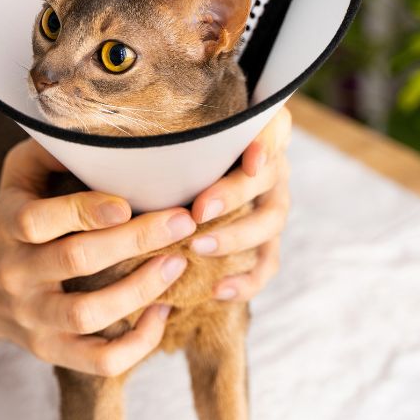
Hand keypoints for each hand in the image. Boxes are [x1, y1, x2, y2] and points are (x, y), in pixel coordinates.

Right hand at [0, 140, 197, 376]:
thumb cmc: (11, 217)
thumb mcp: (16, 175)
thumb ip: (51, 150)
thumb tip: (101, 130)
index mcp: (9, 225)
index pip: (38, 220)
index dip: (83, 211)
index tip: (127, 203)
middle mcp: (17, 273)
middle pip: (75, 261)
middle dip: (134, 241)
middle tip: (182, 221)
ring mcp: (33, 318)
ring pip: (86, 316)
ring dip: (139, 291)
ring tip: (178, 263)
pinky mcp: (50, 350)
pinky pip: (96, 360)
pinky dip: (136, 345)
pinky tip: (163, 313)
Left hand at [189, 106, 291, 301]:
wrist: (196, 180)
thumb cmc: (184, 151)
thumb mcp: (185, 134)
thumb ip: (183, 132)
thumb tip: (145, 139)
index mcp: (258, 134)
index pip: (274, 130)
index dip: (266, 144)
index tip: (250, 160)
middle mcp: (271, 168)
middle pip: (268, 178)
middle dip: (233, 195)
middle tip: (198, 211)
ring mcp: (272, 205)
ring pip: (270, 222)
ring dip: (236, 236)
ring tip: (199, 247)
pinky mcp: (267, 240)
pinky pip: (267, 263)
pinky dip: (246, 280)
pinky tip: (217, 289)